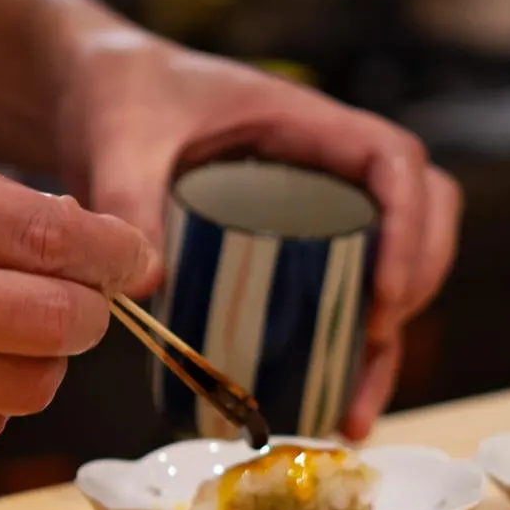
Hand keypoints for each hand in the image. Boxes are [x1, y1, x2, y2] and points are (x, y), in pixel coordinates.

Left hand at [48, 2, 460, 439]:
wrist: (89, 95)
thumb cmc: (118, 94)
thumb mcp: (119, 140)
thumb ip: (127, 196)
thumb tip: (149, 283)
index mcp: (303, 122)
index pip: (393, 161)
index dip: (410, 225)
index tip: (384, 293)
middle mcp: (323, 166)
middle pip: (420, 215)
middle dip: (414, 286)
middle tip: (374, 346)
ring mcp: (311, 209)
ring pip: (387, 268)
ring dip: (385, 342)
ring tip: (354, 415)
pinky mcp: (286, 249)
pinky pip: (337, 297)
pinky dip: (343, 353)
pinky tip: (326, 409)